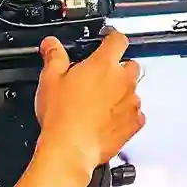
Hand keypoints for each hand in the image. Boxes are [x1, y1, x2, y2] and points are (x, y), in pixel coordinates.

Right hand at [33, 30, 144, 180]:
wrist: (71, 148)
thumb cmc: (61, 115)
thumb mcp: (49, 79)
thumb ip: (54, 56)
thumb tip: (52, 44)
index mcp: (103, 65)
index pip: (118, 39)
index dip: (112, 38)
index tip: (106, 41)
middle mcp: (122, 81)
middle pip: (130, 64)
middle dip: (118, 68)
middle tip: (99, 77)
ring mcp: (131, 102)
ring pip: (134, 89)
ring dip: (121, 92)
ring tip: (99, 102)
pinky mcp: (134, 124)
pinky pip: (136, 114)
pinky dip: (126, 114)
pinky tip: (108, 119)